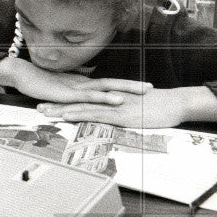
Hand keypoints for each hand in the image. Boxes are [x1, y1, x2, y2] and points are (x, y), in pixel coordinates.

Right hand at [0, 56, 150, 105]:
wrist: (21, 74)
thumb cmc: (37, 80)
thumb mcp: (58, 86)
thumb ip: (73, 83)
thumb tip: (86, 77)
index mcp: (81, 83)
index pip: (107, 83)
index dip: (124, 84)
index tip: (140, 86)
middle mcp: (82, 83)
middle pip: (112, 83)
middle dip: (132, 86)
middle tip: (151, 87)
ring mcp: (76, 88)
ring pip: (106, 88)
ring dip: (125, 89)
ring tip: (142, 91)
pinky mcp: (69, 94)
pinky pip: (90, 97)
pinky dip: (105, 98)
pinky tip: (117, 100)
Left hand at [36, 86, 216, 128]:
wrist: (177, 103)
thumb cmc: (161, 107)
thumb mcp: (138, 110)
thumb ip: (125, 112)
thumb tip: (118, 118)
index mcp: (113, 98)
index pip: (86, 99)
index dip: (68, 101)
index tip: (52, 102)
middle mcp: (110, 99)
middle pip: (78, 101)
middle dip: (58, 104)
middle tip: (39, 106)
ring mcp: (113, 106)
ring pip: (82, 106)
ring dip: (62, 109)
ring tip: (45, 111)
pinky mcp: (120, 114)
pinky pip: (95, 114)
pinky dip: (79, 114)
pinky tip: (66, 116)